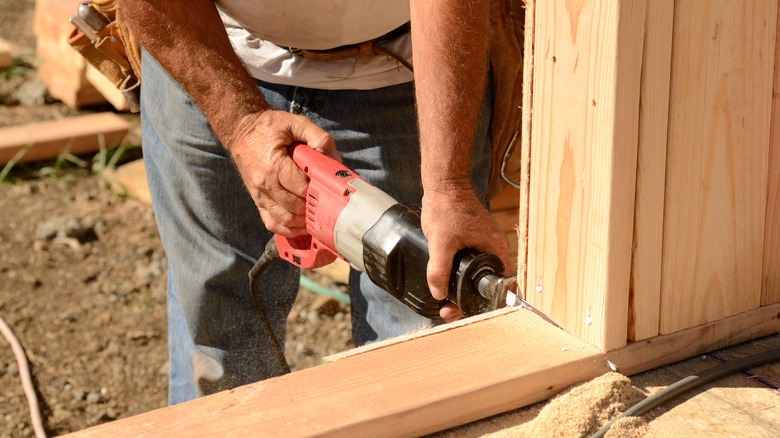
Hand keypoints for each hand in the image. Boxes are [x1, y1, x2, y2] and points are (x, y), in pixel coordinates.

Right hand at [227, 109, 337, 235]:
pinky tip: (301, 225)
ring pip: (284, 220)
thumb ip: (315, 135)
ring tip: (316, 214)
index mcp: (274, 165)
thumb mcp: (294, 122)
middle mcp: (264, 184)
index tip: (328, 187)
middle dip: (313, 207)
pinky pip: (271, 223)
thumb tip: (330, 152)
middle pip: (295, 208)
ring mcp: (259, 195)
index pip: (302, 189)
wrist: (240, 130)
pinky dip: (287, 229)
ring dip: (302, 221)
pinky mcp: (257, 200)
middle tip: (326, 201)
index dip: (318, 190)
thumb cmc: (268, 127)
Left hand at [421, 187, 509, 322]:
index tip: (464, 310)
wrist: (444, 185)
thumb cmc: (447, 207)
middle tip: (448, 310)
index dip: (482, 301)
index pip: (497, 284)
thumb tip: (438, 293)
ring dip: (460, 287)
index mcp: (494, 249)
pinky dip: (458, 274)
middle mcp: (493, 248)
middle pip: (484, 283)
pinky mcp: (472, 241)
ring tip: (445, 300)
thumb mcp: (440, 242)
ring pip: (475, 274)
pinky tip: (446, 282)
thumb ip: (438, 269)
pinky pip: (468, 263)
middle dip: (466, 299)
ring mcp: (483, 244)